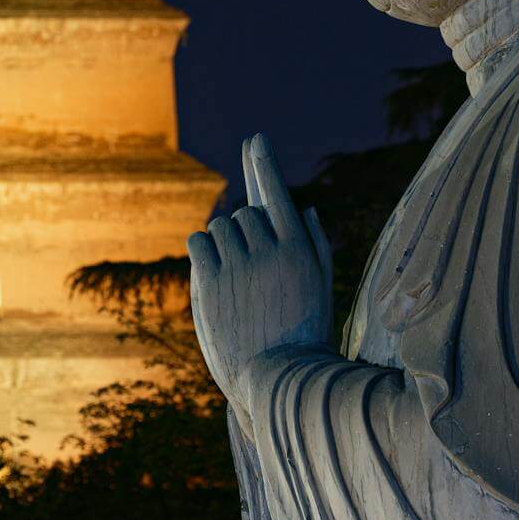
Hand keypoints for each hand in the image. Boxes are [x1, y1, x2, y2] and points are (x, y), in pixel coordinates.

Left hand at [187, 133, 333, 414]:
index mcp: (301, 250)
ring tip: (234, 281)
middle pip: (243, 214)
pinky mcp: (212, 283)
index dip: (264, 164)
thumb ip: (315, 246)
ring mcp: (241, 266)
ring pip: (220, 227)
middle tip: (249, 270)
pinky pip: (197, 243)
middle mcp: (272, 251)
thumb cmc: (304, 334)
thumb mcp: (320, 289)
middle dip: (242, 233)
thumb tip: (307, 209)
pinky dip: (201, 252)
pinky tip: (213, 276)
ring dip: (221, 244)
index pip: (278, 195)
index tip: (256, 139)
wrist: (278, 380)